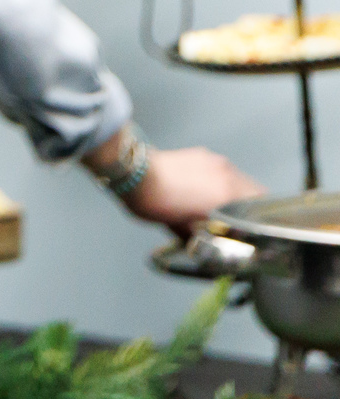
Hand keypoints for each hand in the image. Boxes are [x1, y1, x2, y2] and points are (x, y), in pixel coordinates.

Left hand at [119, 144, 266, 234]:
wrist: (135, 174)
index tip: (254, 226)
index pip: (263, 205)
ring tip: (215, 201)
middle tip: (235, 217)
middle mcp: (229, 174)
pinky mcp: (202, 153)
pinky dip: (218, 178)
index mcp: (230, 195)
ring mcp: (216, 161)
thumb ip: (204, 236)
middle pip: (253, 190)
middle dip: (247, 204)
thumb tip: (209, 245)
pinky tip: (201, 186)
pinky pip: (220, 168)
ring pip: (237, 178)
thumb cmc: (159, 205)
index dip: (261, 217)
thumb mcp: (183, 229)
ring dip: (233, 190)